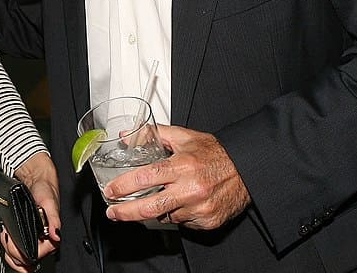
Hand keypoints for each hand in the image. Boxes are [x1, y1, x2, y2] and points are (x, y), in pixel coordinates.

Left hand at [2, 152, 60, 271]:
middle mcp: (44, 241)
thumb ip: (54, 220)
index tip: (10, 239)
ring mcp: (35, 241)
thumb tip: (56, 235)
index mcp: (52, 237)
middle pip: (27, 260)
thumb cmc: (45, 191)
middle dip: (13, 251)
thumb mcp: (49, 203)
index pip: (36, 255)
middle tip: (6, 236)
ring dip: (10, 252)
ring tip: (5, 236)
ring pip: (21, 259)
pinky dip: (10, 250)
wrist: (38, 182)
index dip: (22, 251)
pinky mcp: (27, 237)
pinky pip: (18, 252)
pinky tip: (6, 239)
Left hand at [103, 125, 250, 230]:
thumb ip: (154, 134)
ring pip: (166, 217)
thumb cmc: (215, 153)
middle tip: (113, 212)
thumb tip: (128, 136)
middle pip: (150, 208)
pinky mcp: (208, 221)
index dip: (124, 186)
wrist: (246, 169)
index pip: (145, 178)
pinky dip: (177, 214)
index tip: (111, 191)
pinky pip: (183, 222)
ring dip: (157, 210)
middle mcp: (191, 189)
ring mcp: (199, 208)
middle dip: (126, 212)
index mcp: (183, 166)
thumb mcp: (184, 137)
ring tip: (163, 196)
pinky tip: (183, 202)